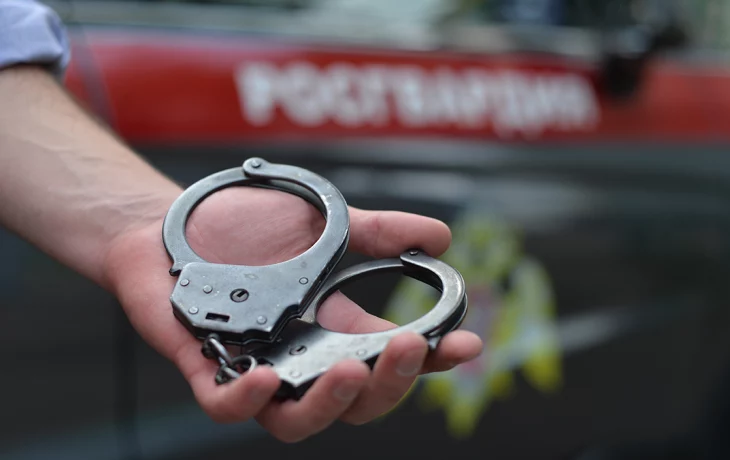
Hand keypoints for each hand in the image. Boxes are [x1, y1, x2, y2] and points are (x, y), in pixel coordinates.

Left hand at [105, 186, 482, 442]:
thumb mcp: (325, 225)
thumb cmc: (248, 227)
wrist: (176, 220)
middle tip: (411, 347)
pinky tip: (268, 379)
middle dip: (390, 383)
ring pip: (298, 421)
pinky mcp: (205, 366)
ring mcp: (254, 366)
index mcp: (333, 327)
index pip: (390, 357)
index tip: (465, 344)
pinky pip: (226, 406)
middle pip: (356, 399)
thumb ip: (379, 234)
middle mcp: (300, 356)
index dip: (431, 360)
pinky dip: (247, 401)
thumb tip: (442, 236)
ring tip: (352, 370)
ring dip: (332, 403)